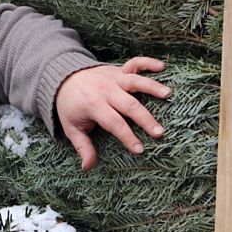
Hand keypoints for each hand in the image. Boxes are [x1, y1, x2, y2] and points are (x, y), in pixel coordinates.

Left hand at [55, 57, 170, 170]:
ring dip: (151, 87)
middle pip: (128, 105)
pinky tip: (162, 66)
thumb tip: (88, 168)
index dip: (127, 136)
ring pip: (135, 81)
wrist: (63, 78)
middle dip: (145, 119)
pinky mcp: (118, 70)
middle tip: (159, 132)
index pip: (114, 123)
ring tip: (168, 94)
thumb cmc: (70, 106)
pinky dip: (148, 62)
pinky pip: (134, 63)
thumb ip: (83, 147)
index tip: (139, 150)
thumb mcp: (72, 128)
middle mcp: (105, 90)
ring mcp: (113, 78)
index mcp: (93, 105)